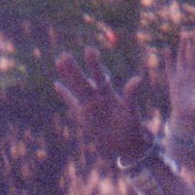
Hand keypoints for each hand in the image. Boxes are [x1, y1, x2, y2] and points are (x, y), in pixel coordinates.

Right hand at [54, 50, 151, 169]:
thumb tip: (137, 78)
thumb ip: (130, 96)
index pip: (99, 77)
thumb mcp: (132, 112)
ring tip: (59, 60)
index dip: (94, 65)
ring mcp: (89, 106)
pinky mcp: (83, 117)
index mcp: (108, 95)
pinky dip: (65, 95)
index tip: (89, 50)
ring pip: (76, 89)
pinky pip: (72, 103)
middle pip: (83, 82)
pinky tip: (56, 84)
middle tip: (64, 55)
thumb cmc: (132, 128)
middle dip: (74, 70)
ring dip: (68, 77)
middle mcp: (98, 97)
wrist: (126, 144)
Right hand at [159, 39, 194, 150]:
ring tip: (184, 35)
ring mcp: (181, 77)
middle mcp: (191, 74)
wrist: (188, 118)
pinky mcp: (173, 82)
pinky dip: (168, 59)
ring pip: (182, 58)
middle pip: (193, 55)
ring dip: (183, 48)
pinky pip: (170, 68)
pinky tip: (167, 49)